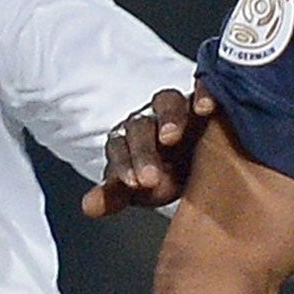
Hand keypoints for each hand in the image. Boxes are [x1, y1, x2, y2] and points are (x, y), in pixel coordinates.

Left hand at [80, 82, 217, 217]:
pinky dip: (203, 92)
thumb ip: (115, 195)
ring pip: (167, 102)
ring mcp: (177, 105)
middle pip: (140, 128)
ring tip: (172, 137)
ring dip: (168, 118)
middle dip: (143, 153)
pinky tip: (206, 108)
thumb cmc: (166, 175)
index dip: (123, 165)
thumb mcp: (143, 190)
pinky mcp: (203, 97)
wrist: (204, 163)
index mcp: (129, 141)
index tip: (132, 185)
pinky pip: (202, 86)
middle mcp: (150, 119)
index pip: (119, 149)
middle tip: (150, 179)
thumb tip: (88, 207)